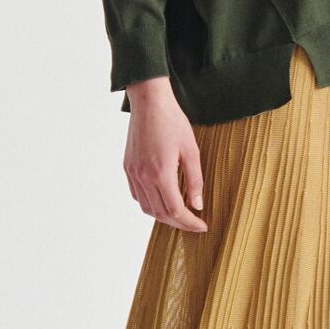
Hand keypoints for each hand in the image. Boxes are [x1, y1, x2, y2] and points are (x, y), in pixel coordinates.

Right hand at [121, 78, 207, 231]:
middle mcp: (143, 177)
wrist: (149, 102)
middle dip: (179, 223)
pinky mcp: (127, 167)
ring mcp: (133, 173)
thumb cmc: (172, 121)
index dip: (190, 222)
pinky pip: (137, 195)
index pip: (175, 210)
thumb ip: (195, 180)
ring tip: (179, 215)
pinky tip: (161, 200)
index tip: (202, 226)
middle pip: (160, 213)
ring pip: (146, 207)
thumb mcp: (191, 150)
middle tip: (194, 223)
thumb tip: (197, 205)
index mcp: (161, 173)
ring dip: (163, 216)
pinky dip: (149, 204)